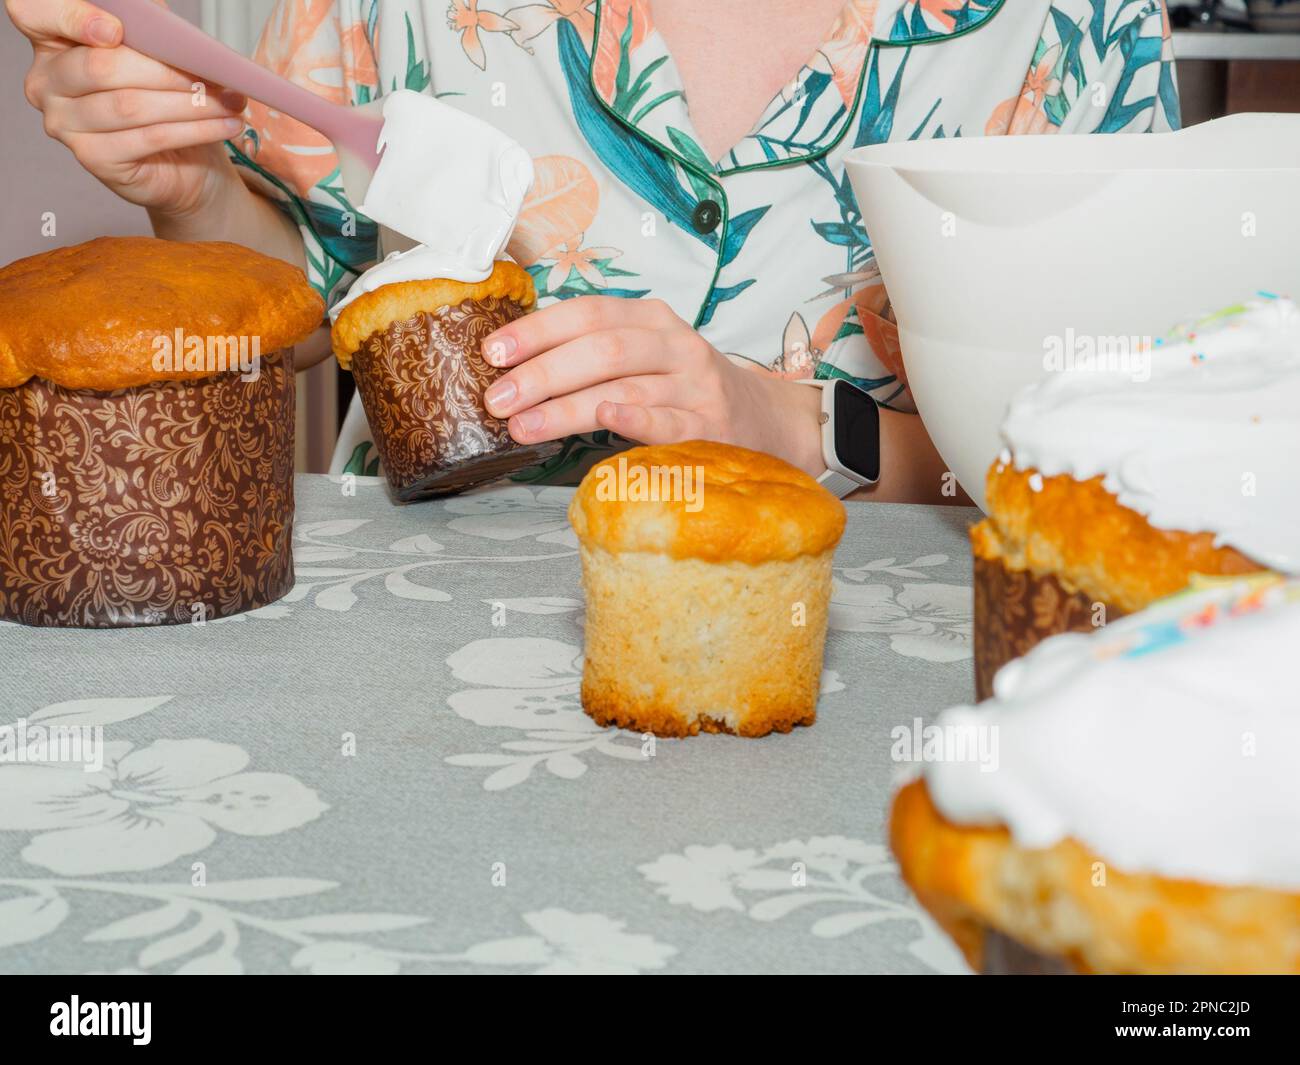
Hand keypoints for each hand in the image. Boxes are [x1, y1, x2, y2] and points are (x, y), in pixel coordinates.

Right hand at [9, 0, 247, 220]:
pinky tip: (224, 124)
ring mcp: (65, 123)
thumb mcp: (155, 52)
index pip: (34, 12)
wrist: (182, 162)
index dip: (72, 16)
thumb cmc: (163, 99)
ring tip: (228, 100)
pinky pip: (149, 137)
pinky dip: (195, 129)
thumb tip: (158, 14)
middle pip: (101, 66)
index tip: (116, 28)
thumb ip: (146, 27)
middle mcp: (47, 81)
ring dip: (190, 103)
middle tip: (210, 73)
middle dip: (164, 69)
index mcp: (52, 40)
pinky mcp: (92, 158)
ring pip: (130, 105)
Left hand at [481, 296, 824, 474]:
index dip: (537, 331)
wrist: (764, 421)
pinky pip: (667, 419)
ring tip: (522, 425)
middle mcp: (675, 344)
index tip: (493, 353)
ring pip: (623, 384)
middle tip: (497, 398)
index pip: (587, 313)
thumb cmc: (685, 390)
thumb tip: (513, 367)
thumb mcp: (646, 356)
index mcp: (652, 319)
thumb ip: (594, 354)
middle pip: (600, 348)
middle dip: (541, 372)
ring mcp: (695, 385)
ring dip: (565, 405)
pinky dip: (634, 415)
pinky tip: (604, 416)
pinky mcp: (710, 427)